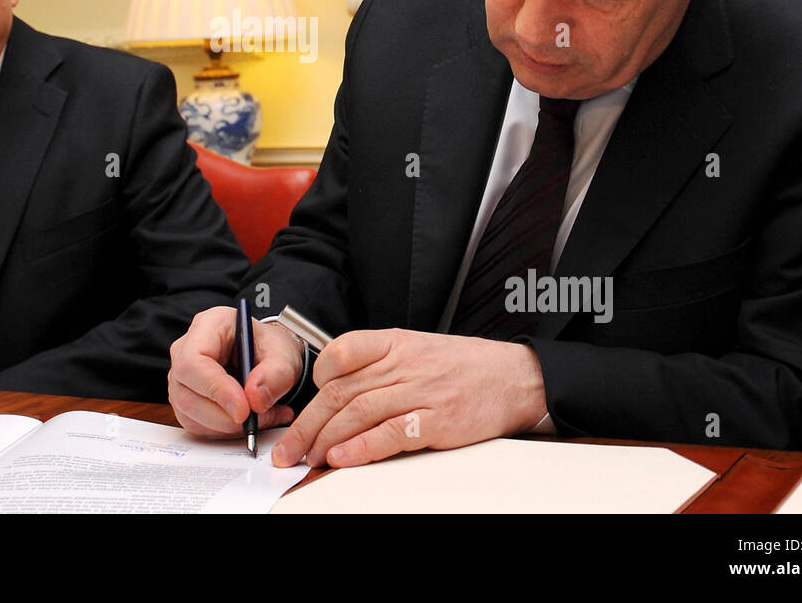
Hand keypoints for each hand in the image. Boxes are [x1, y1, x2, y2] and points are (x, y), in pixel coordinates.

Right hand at [168, 306, 302, 437]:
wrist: (267, 359)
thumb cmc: (269, 349)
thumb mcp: (284, 354)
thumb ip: (276, 374)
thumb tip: (255, 399)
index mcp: (209, 325)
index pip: (194, 361)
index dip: (215, 389)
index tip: (244, 410)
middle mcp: (186, 350)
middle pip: (187, 392)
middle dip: (225, 415)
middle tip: (261, 417)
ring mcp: (182, 378)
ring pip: (190, 413)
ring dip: (229, 426)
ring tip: (265, 417)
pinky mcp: (186, 401)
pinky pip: (197, 425)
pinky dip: (226, 431)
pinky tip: (252, 421)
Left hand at [271, 329, 545, 468]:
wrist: (515, 377)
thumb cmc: (462, 367)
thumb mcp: (416, 350)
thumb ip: (377, 365)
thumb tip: (333, 393)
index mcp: (394, 342)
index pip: (341, 352)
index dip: (315, 379)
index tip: (301, 404)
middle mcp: (403, 364)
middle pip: (341, 392)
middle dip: (307, 424)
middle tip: (286, 450)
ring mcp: (421, 392)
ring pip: (358, 413)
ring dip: (326, 440)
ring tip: (306, 459)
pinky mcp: (438, 421)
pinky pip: (391, 434)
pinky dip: (362, 448)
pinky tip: (343, 459)